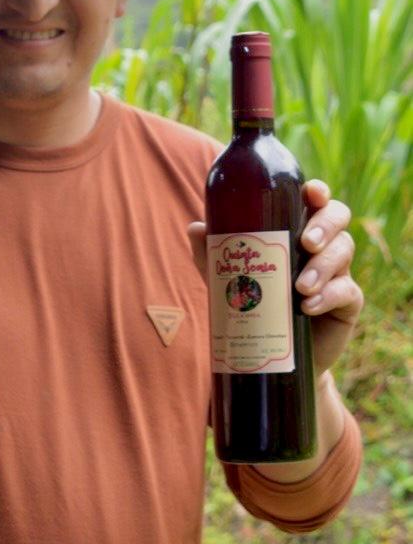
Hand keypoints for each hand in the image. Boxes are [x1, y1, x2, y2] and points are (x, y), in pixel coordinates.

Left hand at [187, 179, 362, 377]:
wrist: (273, 351)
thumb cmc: (253, 306)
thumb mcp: (227, 280)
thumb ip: (212, 255)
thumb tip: (196, 227)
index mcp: (297, 231)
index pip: (316, 202)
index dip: (318, 192)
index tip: (312, 193)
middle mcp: (322, 246)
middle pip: (338, 218)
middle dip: (324, 226)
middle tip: (306, 244)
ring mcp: (338, 273)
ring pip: (344, 251)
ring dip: (323, 266)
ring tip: (300, 287)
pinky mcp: (347, 303)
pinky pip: (347, 291)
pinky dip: (328, 296)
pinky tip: (308, 306)